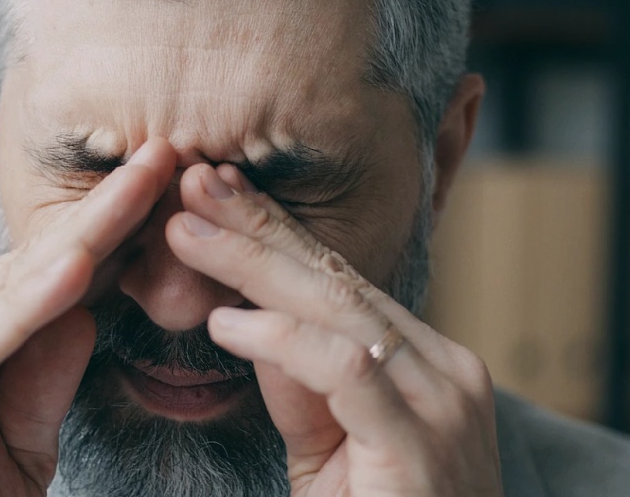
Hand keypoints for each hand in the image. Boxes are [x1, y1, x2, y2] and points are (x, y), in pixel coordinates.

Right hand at [0, 140, 176, 496]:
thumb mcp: (19, 443)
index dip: (112, 232)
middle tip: (164, 156)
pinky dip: (31, 306)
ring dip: (87, 233)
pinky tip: (77, 270)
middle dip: (108, 209)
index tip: (166, 192)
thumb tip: (84, 316)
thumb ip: (46, 382)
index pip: (50, 273)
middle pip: (38, 261)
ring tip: (142, 184)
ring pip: (17, 286)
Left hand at [167, 163, 502, 496]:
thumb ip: (300, 384)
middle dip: (257, 227)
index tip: (214, 198)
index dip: (273, 235)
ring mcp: (441, 401)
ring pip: (338, 307)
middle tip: (194, 181)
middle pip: (334, 279)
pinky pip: (344, 369)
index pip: (337, 282)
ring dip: (254, 264)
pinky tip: (225, 323)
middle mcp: (442, 368)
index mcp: (421, 362)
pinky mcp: (422, 443)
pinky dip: (281, 340)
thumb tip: (249, 319)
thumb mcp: (329, 448)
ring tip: (187, 231)